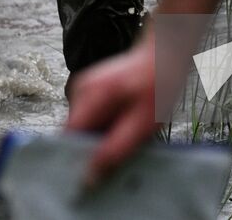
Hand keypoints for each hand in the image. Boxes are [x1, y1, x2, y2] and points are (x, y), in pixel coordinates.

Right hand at [65, 30, 157, 187]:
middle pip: (75, 133)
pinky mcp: (90, 90)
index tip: (88, 178)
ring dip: (100, 137)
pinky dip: (103, 125)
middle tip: (117, 155)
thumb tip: (89, 177)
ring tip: (125, 134)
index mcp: (90, 96)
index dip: (74, 159)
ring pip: (83, 126)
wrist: (164, 54)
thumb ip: (114, 149)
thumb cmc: (157, 86)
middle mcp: (80, 90)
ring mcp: (84, 88)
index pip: (67, 137)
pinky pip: (90, 117)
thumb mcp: (142, 123)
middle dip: (92, 147)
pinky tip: (123, 123)